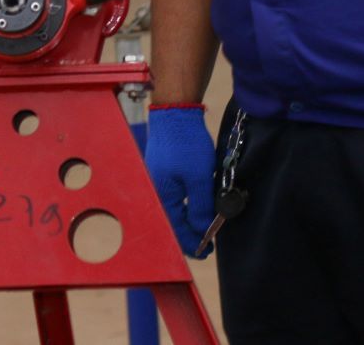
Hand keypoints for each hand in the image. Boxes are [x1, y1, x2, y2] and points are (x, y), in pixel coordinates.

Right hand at [144, 105, 215, 252]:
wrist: (174, 113)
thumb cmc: (185, 144)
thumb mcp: (199, 177)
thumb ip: (200, 207)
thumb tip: (203, 230)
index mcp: (161, 197)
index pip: (176, 230)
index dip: (193, 243)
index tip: (207, 251)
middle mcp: (155, 192)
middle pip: (172, 222)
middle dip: (190, 233)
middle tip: (208, 241)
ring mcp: (157, 181)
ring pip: (174, 209)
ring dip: (189, 219)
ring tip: (205, 224)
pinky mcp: (162, 172)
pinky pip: (174, 197)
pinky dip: (186, 205)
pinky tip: (196, 204)